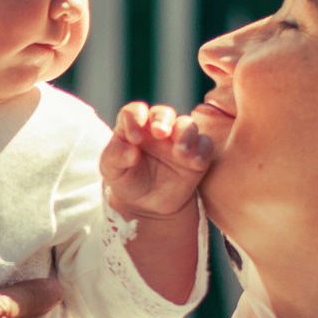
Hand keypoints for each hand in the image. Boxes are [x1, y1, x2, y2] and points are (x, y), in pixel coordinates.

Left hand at [99, 103, 213, 220]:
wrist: (148, 206)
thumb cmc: (127, 181)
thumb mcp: (112, 171)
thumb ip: (115, 156)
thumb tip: (131, 152)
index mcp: (135, 127)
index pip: (135, 112)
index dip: (135, 118)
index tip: (135, 138)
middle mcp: (158, 129)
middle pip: (163, 113)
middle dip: (163, 120)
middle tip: (160, 133)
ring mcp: (178, 140)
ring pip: (187, 125)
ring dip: (185, 134)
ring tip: (180, 152)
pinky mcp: (196, 154)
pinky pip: (205, 145)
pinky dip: (202, 150)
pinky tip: (196, 163)